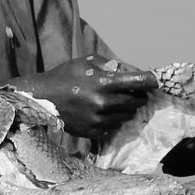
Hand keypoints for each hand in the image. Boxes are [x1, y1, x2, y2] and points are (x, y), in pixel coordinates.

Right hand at [12, 56, 155, 140]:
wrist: (41, 99)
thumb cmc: (65, 76)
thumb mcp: (87, 62)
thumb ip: (112, 65)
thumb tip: (134, 71)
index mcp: (105, 82)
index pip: (141, 82)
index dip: (151, 80)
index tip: (154, 80)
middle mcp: (105, 103)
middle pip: (138, 101)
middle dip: (137, 95)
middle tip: (128, 91)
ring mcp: (100, 119)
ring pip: (128, 115)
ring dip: (125, 108)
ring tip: (110, 101)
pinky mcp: (94, 131)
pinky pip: (114, 126)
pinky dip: (111, 119)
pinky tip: (98, 111)